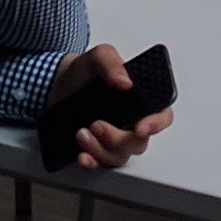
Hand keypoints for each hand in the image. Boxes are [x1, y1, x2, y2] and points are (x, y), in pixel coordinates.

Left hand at [53, 44, 172, 170]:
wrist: (58, 84)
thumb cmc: (85, 71)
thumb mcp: (98, 56)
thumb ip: (112, 63)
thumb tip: (125, 82)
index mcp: (140, 100)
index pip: (162, 116)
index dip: (156, 124)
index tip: (140, 127)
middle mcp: (131, 122)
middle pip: (138, 142)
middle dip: (117, 138)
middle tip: (97, 124)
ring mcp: (115, 138)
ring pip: (119, 156)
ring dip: (100, 150)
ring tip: (81, 134)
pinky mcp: (97, 149)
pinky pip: (101, 164)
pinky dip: (92, 163)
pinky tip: (82, 156)